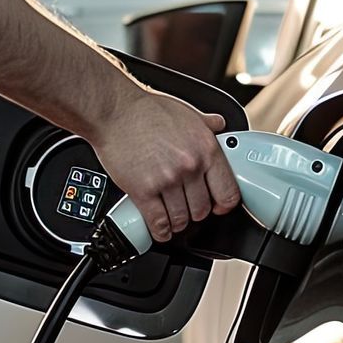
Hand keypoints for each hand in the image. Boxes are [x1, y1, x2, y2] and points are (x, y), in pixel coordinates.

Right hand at [87, 89, 241, 242]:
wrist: (114, 112)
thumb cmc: (146, 110)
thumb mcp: (186, 112)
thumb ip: (206, 123)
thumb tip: (218, 124)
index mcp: (206, 149)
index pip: (228, 192)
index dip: (223, 205)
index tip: (217, 207)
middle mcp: (190, 166)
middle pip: (202, 210)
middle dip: (194, 212)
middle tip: (186, 208)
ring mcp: (167, 180)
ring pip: (180, 219)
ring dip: (176, 223)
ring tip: (171, 217)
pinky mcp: (143, 191)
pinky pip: (158, 223)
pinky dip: (160, 231)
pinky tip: (159, 229)